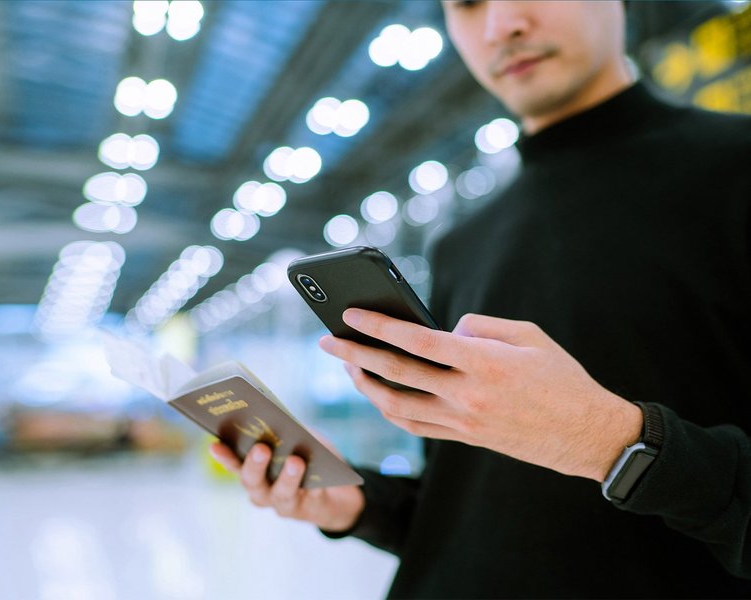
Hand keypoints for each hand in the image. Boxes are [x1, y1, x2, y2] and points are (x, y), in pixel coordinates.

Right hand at [209, 442, 364, 531]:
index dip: (224, 456)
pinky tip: (319, 475)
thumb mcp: (299, 439)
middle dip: (255, 465)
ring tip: (295, 461)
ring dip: (287, 477)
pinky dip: (314, 485)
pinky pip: (310, 497)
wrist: (338, 492)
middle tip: (261, 448)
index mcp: (254, 470)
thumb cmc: (310, 458)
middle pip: (252, 481)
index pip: (234, 463)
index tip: (215, 444)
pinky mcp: (308, 510)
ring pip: (280, 493)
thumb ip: (287, 432)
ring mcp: (283, 503)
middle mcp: (262, 491)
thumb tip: (281, 422)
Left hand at [319, 309, 642, 481]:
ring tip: (348, 367)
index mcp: (483, 363)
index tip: (351, 315)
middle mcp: (467, 395)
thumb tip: (446, 330)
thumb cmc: (561, 377)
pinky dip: (390, 409)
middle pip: (396, 374)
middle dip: (354, 355)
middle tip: (326, 341)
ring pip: (397, 406)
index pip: (416, 342)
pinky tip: (379, 394)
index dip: (378, 327)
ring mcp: (463, 422)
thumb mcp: (529, 335)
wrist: (588, 434)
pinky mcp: (464, 438)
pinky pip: (415, 426)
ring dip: (365, 386)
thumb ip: (481, 326)